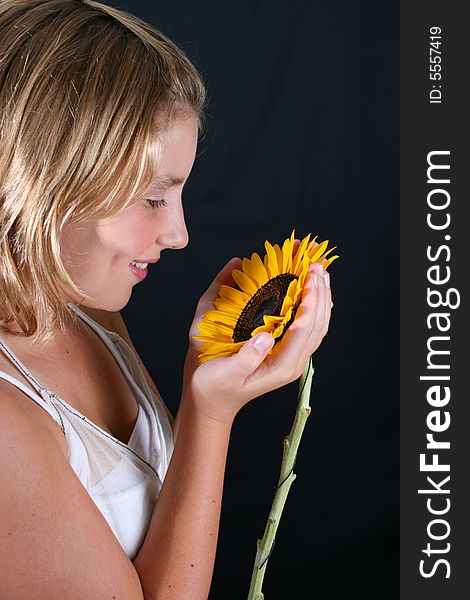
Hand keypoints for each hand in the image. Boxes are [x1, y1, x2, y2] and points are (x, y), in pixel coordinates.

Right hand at [183, 245, 332, 421]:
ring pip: (316, 324)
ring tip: (318, 270)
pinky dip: (312, 305)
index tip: (310, 275)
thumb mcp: (225, 373)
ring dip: (320, 296)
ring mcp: (292, 357)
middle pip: (317, 323)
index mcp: (282, 366)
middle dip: (320, 291)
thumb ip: (246, 357)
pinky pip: (306, 326)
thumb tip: (265, 336)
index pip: (305, 328)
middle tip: (316, 263)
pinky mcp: (285, 351)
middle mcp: (292, 362)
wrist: (211, 401)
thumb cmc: (214, 386)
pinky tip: (311, 290)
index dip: (311, 300)